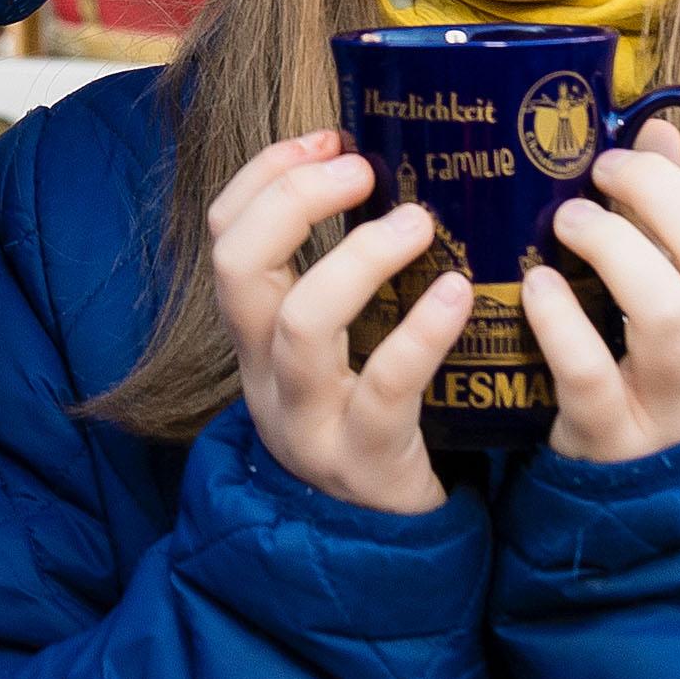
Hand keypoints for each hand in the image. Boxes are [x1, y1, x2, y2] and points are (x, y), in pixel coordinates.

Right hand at [209, 131, 467, 516]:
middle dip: (292, 202)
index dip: (266, 176)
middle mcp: (264, 371)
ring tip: (418, 223)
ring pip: (301, 325)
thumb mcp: (341, 344)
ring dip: (358, 260)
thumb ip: (351, 274)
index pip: (225, 233)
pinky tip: (454, 294)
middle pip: (238, 268)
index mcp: (256, 332)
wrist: (382, 541)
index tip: (329, 137)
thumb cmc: (375, 414)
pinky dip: (419, 335)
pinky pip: (384, 390)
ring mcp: (307, 419)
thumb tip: (398, 168)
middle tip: (361, 167)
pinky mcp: (364, 461)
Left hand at [526, 120, 679, 465]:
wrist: (631, 496)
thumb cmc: (641, 367)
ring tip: (564, 223)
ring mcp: (672, 402)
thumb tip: (657, 127)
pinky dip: (559, 322)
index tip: (637, 164)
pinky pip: (591, 373)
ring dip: (612, 250)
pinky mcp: (611, 436)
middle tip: (597, 177)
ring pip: (667, 313)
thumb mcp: (673, 297)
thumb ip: (668, 216)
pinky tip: (534, 287)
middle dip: (653, 196)